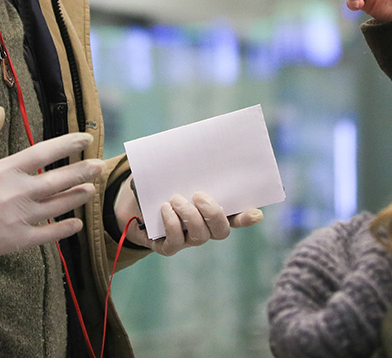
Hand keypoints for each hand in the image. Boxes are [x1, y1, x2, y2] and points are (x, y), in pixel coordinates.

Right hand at [0, 106, 103, 264]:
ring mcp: (20, 217)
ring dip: (77, 196)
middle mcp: (19, 192)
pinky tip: (77, 224)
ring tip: (91, 190)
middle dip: (83, 171)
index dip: (68, 144)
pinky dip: (64, 229)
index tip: (85, 138)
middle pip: (59, 179)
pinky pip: (48, 235)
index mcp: (6, 170)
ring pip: (58, 205)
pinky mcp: (17, 239)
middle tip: (100, 165)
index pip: (45, 152)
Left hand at [115, 176, 262, 256]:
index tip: (256, 212)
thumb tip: (194, 146)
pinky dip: (171, 224)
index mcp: (213, 211)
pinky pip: (175, 242)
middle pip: (221, 230)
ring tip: (176, 199)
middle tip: (199, 195)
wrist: (135, 204)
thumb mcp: (176, 173)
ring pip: (200, 236)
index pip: (237, 217)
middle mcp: (205, 228)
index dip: (247, 217)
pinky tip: (164, 209)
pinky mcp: (168, 246)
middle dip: (213, 213)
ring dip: (189, 216)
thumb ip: (188, 165)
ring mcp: (187, 239)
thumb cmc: (162, 185)